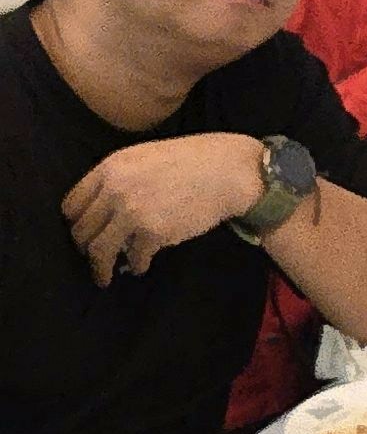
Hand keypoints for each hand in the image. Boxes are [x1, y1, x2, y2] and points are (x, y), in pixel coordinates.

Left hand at [61, 133, 269, 285]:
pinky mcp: (153, 233)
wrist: (227, 171)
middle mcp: (113, 190)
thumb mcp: (143, 157)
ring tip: (105, 276)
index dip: (76, 223)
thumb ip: (119, 178)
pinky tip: (142, 265)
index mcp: (108, 168)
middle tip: (93, 259)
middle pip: (81, 230)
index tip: (84, 233)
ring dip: (101, 267)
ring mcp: (132, 213)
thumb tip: (106, 209)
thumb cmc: (192, 161)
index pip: (71, 204)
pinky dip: (137, 265)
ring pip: (100, 250)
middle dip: (85, 249)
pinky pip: (134, 257)